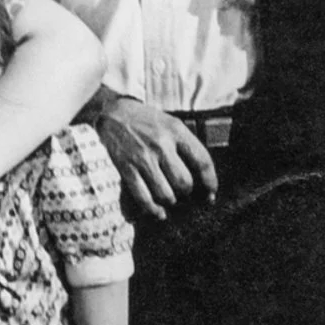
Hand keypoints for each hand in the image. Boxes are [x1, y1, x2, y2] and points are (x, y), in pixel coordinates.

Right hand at [96, 96, 215, 219]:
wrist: (113, 112)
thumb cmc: (147, 120)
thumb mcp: (171, 123)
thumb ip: (186, 145)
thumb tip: (201, 176)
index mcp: (176, 131)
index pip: (203, 161)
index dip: (211, 181)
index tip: (211, 192)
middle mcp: (161, 145)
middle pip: (184, 183)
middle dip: (187, 193)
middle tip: (184, 192)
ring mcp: (142, 158)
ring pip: (165, 194)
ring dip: (170, 201)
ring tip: (170, 198)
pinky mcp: (126, 168)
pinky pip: (143, 197)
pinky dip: (152, 209)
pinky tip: (158, 212)